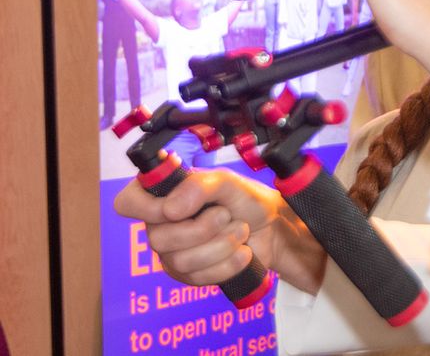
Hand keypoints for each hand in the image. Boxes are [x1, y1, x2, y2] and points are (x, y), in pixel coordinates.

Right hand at [113, 169, 323, 293]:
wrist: (273, 229)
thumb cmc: (247, 200)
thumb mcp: (228, 181)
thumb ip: (199, 185)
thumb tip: (171, 209)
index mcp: (164, 195)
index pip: (127, 203)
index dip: (148, 208)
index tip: (179, 207)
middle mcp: (161, 225)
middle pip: (158, 239)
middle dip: (203, 228)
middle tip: (226, 215)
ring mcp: (173, 253)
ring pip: (181, 261)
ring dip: (222, 244)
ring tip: (240, 230)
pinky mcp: (190, 276)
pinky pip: (200, 278)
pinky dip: (229, 263)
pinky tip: (242, 252)